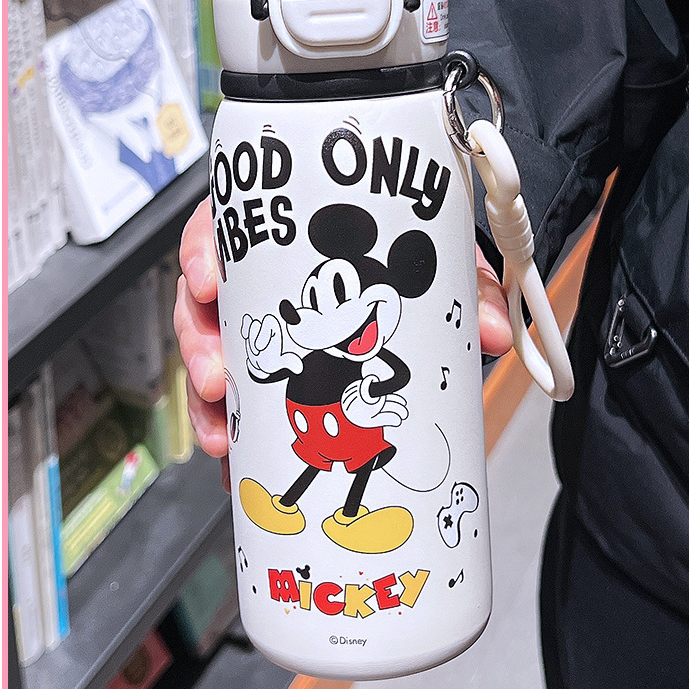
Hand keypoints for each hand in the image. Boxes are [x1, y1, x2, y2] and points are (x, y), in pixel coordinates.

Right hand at [175, 197, 513, 493]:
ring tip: (223, 437)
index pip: (222, 227)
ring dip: (206, 400)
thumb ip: (468, 289)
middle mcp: (259, 279)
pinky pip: (232, 398)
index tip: (206, 281)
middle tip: (217, 381)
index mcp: (283, 234)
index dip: (202, 252)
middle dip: (199, 346)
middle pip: (202, 303)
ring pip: (210, 355)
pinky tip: (235, 460)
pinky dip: (231, 431)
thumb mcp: (439, 263)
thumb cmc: (412, 257)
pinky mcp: (268, 370)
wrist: (422, 281)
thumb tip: (490, 334)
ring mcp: (258, 326)